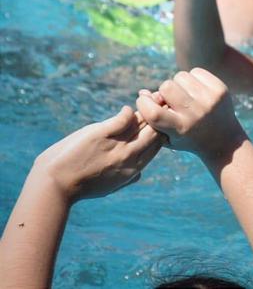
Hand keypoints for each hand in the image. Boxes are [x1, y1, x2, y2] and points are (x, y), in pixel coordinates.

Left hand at [31, 106, 162, 202]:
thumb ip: (128, 178)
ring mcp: (116, 144)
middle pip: (155, 131)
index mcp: (134, 169)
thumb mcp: (111, 187)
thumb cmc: (81, 186)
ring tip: (143, 106)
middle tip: (154, 110)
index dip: (159, 131)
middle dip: (156, 119)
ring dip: (145, 112)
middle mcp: (129, 156)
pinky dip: (127, 111)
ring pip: (143, 122)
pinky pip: (125, 117)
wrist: (54, 184)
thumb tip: (140, 174)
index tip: (155, 124)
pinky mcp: (101, 133)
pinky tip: (124, 111)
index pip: (158, 144)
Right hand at [136, 68, 246, 159]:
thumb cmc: (188, 138)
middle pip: (167, 87)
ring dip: (179, 84)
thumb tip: (142, 92)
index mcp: (180, 128)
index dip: (144, 103)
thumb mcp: (167, 136)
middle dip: (164, 91)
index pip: (153, 112)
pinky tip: (196, 91)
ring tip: (185, 96)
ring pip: (181, 76)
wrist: (224, 141)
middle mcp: (196, 113)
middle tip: (171, 99)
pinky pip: (197, 72)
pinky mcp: (220, 89)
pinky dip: (193, 78)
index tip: (146, 103)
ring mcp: (210, 99)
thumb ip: (150, 118)